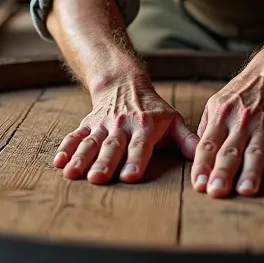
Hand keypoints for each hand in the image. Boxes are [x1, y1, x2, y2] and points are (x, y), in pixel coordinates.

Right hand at [54, 75, 198, 183]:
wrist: (124, 83)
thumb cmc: (154, 110)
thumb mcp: (173, 121)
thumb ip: (188, 141)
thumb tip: (205, 160)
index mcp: (145, 126)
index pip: (140, 146)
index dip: (135, 161)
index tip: (130, 177)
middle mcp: (122, 125)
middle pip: (112, 146)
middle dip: (104, 163)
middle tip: (97, 179)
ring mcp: (103, 125)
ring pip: (91, 142)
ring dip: (81, 158)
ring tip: (72, 173)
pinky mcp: (88, 124)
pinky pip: (75, 136)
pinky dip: (66, 148)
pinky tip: (59, 162)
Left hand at [190, 53, 263, 197]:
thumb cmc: (243, 93)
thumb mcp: (217, 103)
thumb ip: (207, 129)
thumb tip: (196, 156)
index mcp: (221, 115)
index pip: (208, 144)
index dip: (202, 165)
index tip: (198, 185)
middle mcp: (241, 120)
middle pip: (230, 150)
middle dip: (222, 172)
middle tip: (216, 192)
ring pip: (256, 152)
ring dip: (250, 172)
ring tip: (245, 191)